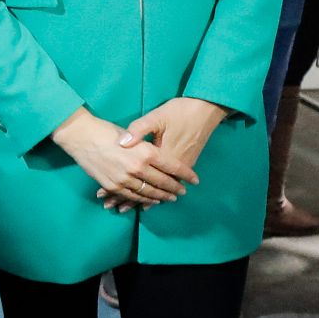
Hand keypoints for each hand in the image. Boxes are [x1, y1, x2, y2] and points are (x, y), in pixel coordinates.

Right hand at [51, 106, 198, 212]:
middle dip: (175, 188)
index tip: (194, 179)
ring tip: (170, 198)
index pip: (172, 166)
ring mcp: (124, 179)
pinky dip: (144, 200)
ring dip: (161, 196)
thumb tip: (161, 157)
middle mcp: (137, 168)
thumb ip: (147, 146)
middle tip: (182, 191)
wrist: (81, 137)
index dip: (185, 174)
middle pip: (163, 182)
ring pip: (149, 192)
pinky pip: (132, 196)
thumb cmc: (107, 131)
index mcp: (145, 152)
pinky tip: (151, 201)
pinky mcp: (113, 186)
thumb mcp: (132, 133)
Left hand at [109, 97, 225, 209]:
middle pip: (149, 186)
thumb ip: (139, 130)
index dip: (126, 187)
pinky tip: (156, 199)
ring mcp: (181, 165)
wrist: (207, 108)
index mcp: (160, 154)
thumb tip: (122, 142)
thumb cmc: (180, 111)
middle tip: (116, 208)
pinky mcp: (188, 162)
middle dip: (132, 199)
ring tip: (130, 208)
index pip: (140, 176)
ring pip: (161, 188)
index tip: (111, 196)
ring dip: (146, 200)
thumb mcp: (157, 117)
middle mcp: (170, 165)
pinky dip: (162, 192)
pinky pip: (172, 183)